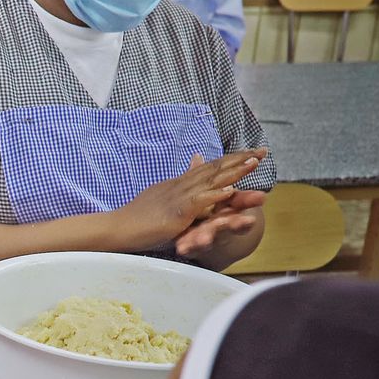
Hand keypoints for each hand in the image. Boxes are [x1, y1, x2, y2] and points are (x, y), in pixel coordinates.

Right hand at [114, 149, 265, 250]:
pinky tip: (231, 191)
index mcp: (178, 185)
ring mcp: (178, 198)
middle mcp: (180, 186)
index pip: (209, 167)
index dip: (231, 159)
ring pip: (210, 181)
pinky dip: (215, 195)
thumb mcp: (159, 199)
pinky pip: (198, 202)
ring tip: (253, 163)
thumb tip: (186, 176)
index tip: (251, 154)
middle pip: (214, 169)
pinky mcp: (175, 213)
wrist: (116, 227)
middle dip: (239, 159)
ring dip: (233, 172)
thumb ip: (176, 187)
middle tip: (262, 151)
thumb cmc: (134, 219)